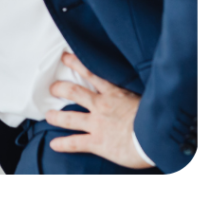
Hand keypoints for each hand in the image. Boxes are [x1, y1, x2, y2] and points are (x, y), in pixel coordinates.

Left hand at [45, 52, 151, 168]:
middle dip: (60, 89)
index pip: (91, 74)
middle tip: (52, 88)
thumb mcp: (145, 97)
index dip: (76, 64)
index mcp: (114, 93)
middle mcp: (101, 106)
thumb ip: (133, 92)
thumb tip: (136, 85)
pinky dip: (63, 144)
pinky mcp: (97, 142)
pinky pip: (75, 143)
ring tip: (47, 116)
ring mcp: (97, 124)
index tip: (65, 57)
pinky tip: (54, 145)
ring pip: (70, 117)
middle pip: (74, 92)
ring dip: (56, 116)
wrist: (156, 137)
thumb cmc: (155, 117)